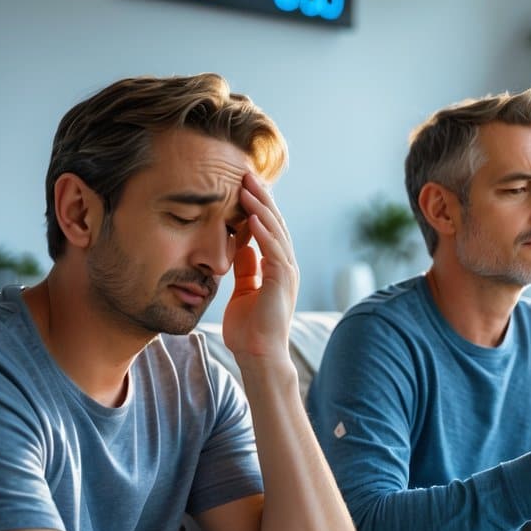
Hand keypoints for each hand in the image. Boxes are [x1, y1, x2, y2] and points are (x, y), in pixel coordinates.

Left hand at [222, 173, 298, 360]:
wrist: (258, 355)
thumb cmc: (249, 329)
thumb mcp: (242, 290)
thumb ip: (245, 268)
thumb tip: (242, 245)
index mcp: (277, 267)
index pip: (268, 229)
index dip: (257, 206)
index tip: (242, 186)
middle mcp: (286, 266)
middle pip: (275, 224)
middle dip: (261, 198)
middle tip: (246, 174)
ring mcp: (287, 272)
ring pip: (276, 232)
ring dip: (262, 208)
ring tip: (248, 187)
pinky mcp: (283, 281)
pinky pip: (274, 250)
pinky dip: (264, 232)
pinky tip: (252, 216)